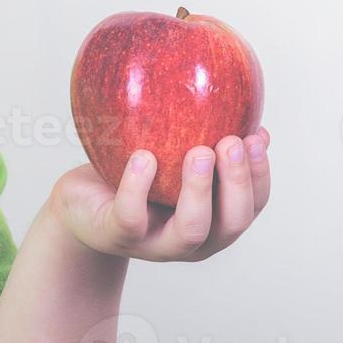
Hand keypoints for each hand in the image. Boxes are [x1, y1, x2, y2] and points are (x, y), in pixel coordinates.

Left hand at [48, 128, 271, 261]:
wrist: (82, 207)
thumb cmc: (133, 174)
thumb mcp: (169, 154)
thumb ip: (201, 135)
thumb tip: (237, 98)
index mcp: (213, 219)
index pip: (251, 205)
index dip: (260, 174)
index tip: (256, 136)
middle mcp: (192, 240)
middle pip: (231, 224)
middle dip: (237, 183)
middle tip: (231, 142)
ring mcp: (155, 244)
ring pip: (190, 230)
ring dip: (199, 190)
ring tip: (198, 151)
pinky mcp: (118, 237)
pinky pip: (132, 217)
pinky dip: (138, 187)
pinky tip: (143, 158)